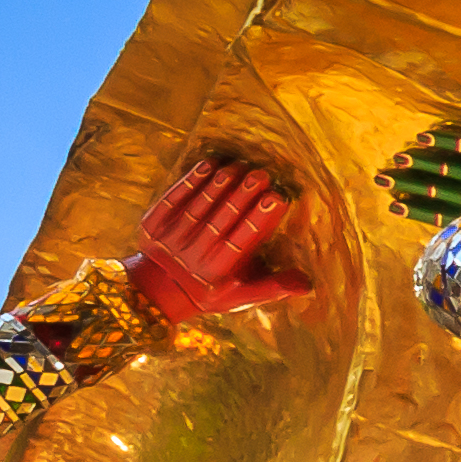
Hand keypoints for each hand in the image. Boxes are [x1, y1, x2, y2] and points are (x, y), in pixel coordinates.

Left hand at [124, 160, 308, 320]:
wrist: (156, 292)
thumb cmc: (209, 290)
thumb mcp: (240, 297)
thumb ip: (273, 288)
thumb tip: (307, 283)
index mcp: (220, 269)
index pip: (243, 240)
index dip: (260, 219)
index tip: (277, 198)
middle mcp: (196, 251)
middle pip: (223, 219)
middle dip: (242, 196)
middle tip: (261, 174)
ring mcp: (172, 236)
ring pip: (200, 206)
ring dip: (219, 185)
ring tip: (238, 166)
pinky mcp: (154, 222)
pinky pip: (173, 198)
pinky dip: (190, 181)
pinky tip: (207, 164)